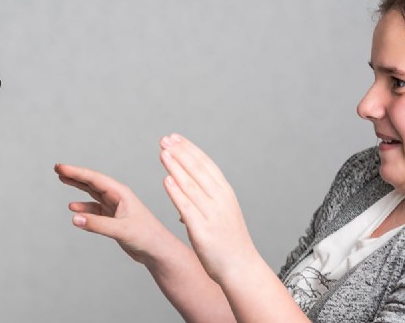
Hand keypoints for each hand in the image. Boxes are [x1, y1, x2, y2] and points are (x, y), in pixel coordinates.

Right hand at [55, 164, 174, 265]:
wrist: (158, 251)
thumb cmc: (146, 237)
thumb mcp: (121, 230)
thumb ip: (97, 224)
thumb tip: (74, 218)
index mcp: (120, 193)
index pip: (94, 179)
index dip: (76, 172)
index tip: (60, 167)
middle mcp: (117, 197)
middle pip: (92, 182)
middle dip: (75, 175)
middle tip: (58, 168)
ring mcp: (115, 207)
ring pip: (92, 194)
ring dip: (78, 188)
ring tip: (63, 180)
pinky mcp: (113, 219)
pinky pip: (94, 209)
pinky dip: (83, 208)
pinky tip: (73, 208)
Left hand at [159, 134, 258, 282]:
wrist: (240, 267)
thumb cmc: (228, 241)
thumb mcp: (220, 213)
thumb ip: (203, 199)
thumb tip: (182, 188)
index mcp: (226, 193)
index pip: (206, 164)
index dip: (189, 149)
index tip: (175, 137)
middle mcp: (220, 200)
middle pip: (198, 170)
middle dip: (180, 152)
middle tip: (165, 139)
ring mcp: (212, 215)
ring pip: (191, 185)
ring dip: (176, 167)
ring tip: (163, 153)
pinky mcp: (203, 230)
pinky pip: (187, 207)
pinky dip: (176, 193)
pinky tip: (166, 181)